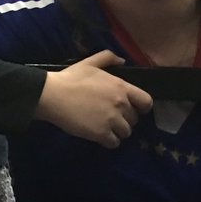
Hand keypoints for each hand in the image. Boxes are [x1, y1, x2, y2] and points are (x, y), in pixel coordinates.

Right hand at [35, 50, 152, 147]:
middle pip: (134, 119)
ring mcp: (112, 120)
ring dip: (118, 132)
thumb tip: (122, 61)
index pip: (146, 101)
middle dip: (126, 119)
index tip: (135, 109)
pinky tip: (101, 136)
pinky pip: (114, 143)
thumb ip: (108, 58)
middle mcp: (121, 104)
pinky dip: (109, 141)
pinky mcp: (101, 133)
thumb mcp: (90, 62)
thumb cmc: (71, 78)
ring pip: (126, 132)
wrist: (54, 95)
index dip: (142, 107)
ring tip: (107, 128)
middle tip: (113, 118)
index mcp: (121, 87)